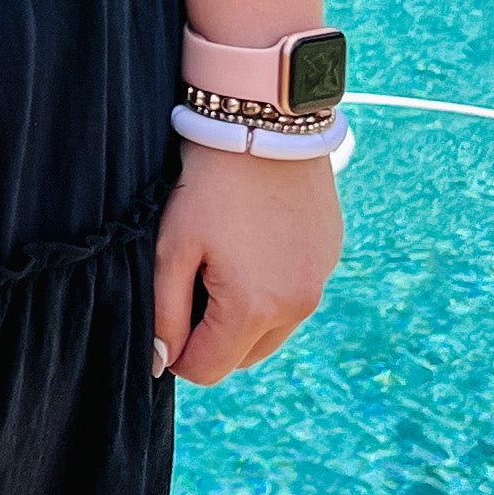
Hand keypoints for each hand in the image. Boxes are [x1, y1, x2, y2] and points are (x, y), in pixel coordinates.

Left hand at [153, 143, 341, 387]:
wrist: (265, 124)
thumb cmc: (209, 185)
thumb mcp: (172, 248)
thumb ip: (165, 313)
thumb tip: (164, 362)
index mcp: (255, 308)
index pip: (209, 370)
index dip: (179, 353)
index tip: (169, 314)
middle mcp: (297, 306)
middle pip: (243, 357)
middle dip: (213, 336)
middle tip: (195, 281)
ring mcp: (319, 282)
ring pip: (272, 331)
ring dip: (245, 316)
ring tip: (225, 262)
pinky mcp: (330, 258)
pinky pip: (295, 295)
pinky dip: (272, 287)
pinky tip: (254, 243)